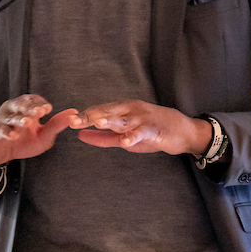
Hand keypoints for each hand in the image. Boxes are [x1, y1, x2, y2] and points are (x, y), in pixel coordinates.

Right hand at [0, 94, 76, 165]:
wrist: (2, 153)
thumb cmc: (23, 141)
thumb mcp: (43, 134)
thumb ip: (56, 124)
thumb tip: (74, 113)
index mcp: (26, 108)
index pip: (33, 100)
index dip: (40, 103)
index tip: (48, 109)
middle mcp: (13, 110)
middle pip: (21, 104)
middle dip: (30, 107)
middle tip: (40, 111)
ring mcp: (3, 120)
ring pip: (11, 117)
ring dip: (20, 119)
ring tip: (27, 122)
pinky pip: (1, 130)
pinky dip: (7, 132)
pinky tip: (14, 136)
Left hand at [70, 100, 212, 155]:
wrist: (182, 130)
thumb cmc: (150, 132)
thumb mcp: (124, 136)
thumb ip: (103, 137)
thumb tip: (81, 136)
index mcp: (122, 109)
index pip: (99, 111)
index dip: (84, 116)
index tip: (68, 122)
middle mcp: (130, 110)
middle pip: (107, 112)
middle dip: (90, 116)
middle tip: (74, 121)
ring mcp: (142, 118)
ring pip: (123, 119)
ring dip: (110, 120)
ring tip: (97, 123)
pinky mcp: (154, 128)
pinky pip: (142, 132)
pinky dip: (134, 136)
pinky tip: (126, 142)